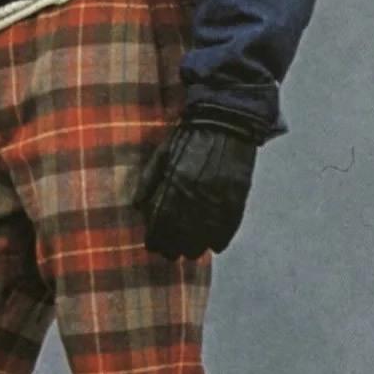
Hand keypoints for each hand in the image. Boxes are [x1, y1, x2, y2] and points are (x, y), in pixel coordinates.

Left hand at [133, 110, 258, 259]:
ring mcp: (217, 200)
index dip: (155, 240)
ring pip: (203, 240)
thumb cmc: (188, 137)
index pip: (160, 225)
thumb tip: (137, 208)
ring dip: (194, 249)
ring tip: (189, 251)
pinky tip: (213, 246)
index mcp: (173, 185)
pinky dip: (219, 242)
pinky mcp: (236, 200)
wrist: (224, 121)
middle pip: (180, 238)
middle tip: (169, 252)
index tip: (152, 245)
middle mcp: (195, 197)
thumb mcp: (161, 154)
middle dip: (172, 249)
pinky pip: (227, 231)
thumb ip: (147, 182)